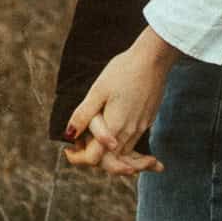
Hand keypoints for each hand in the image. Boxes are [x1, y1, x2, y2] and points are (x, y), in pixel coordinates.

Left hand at [62, 27, 180, 177]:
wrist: (153, 59)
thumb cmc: (124, 71)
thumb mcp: (98, 90)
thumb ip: (83, 115)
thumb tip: (68, 134)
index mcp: (114, 126)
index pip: (95, 158)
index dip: (79, 158)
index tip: (69, 151)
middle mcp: (129, 132)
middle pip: (110, 161)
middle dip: (95, 160)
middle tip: (79, 149)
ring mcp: (141, 128)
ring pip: (123, 154)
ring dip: (110, 155)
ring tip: (93, 144)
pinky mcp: (148, 121)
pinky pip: (134, 143)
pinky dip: (124, 149)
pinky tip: (116, 138)